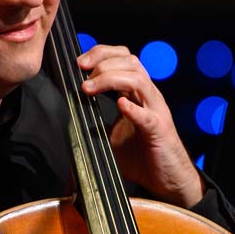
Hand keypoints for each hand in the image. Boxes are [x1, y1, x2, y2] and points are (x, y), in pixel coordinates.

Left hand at [77, 44, 203, 207]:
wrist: (168, 179)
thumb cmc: (142, 157)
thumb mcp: (111, 135)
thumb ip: (94, 122)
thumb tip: (65, 120)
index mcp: (137, 94)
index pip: (123, 59)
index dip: (101, 54)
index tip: (79, 62)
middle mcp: (148, 97)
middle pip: (131, 62)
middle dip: (103, 61)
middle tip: (81, 70)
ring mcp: (156, 112)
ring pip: (139, 80)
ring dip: (111, 79)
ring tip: (89, 88)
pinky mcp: (159, 131)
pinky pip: (147, 116)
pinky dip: (133, 109)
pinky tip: (121, 106)